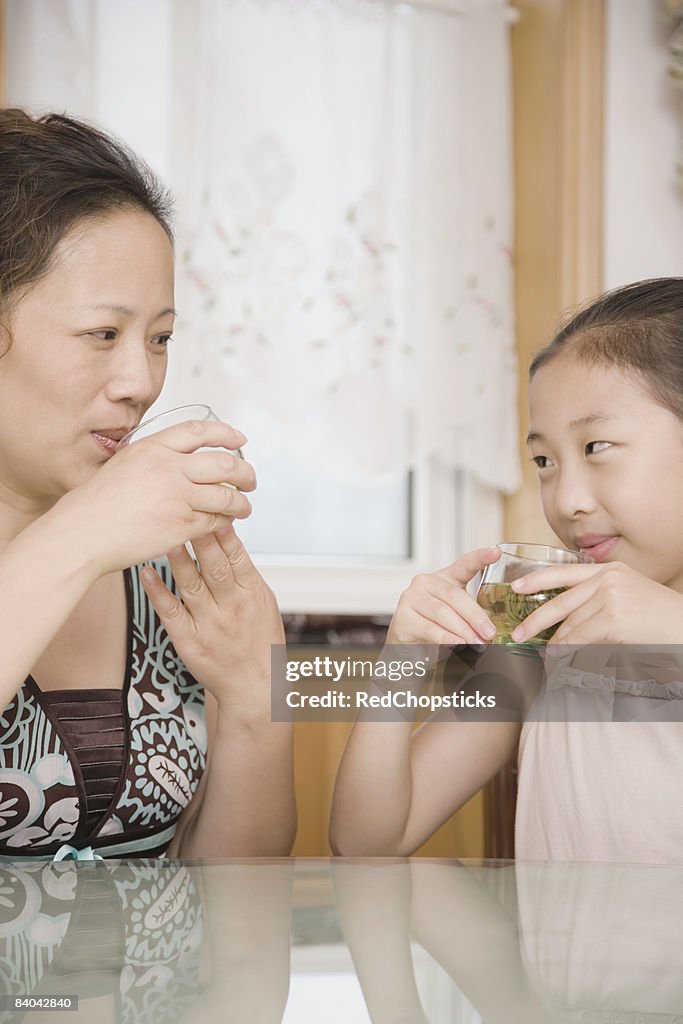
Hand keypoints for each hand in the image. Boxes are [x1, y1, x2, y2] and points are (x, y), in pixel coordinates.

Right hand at [53, 419, 254, 574]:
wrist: (82, 532)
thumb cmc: (94, 505)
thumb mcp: (122, 464)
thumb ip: (152, 458)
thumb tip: (176, 457)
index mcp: (153, 448)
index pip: (200, 431)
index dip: (226, 434)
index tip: (239, 440)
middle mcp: (169, 468)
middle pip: (224, 462)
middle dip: (244, 471)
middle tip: (250, 480)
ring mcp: (177, 496)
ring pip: (226, 494)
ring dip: (241, 501)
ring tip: (244, 505)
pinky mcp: (181, 525)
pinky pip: (216, 520)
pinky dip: (226, 521)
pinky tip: (226, 522)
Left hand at [140, 524, 284, 710]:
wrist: (255, 687)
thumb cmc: (260, 642)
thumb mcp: (265, 603)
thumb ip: (246, 574)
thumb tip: (229, 540)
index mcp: (253, 593)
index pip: (237, 556)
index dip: (224, 533)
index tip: (213, 509)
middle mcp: (232, 606)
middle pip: (214, 566)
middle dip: (201, 537)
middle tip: (186, 510)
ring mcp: (209, 623)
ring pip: (190, 584)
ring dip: (177, 558)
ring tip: (164, 534)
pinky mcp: (189, 640)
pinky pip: (170, 611)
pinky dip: (158, 591)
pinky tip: (147, 572)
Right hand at [387, 547, 501, 644]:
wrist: (407, 645)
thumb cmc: (436, 628)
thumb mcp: (457, 617)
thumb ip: (471, 618)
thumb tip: (489, 632)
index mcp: (445, 578)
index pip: (464, 564)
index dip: (480, 557)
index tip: (495, 552)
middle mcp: (426, 582)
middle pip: (455, 595)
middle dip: (475, 616)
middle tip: (489, 632)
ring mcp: (411, 598)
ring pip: (442, 612)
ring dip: (463, 630)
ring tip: (477, 643)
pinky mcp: (403, 616)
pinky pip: (429, 628)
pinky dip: (446, 638)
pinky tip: (457, 644)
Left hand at [508, 560, 682, 644]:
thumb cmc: (659, 617)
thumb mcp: (629, 594)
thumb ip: (599, 598)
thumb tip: (567, 620)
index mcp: (609, 569)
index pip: (564, 572)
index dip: (537, 579)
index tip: (516, 587)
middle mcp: (607, 578)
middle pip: (561, 601)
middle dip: (536, 619)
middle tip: (518, 633)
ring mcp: (610, 597)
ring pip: (571, 624)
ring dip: (556, 642)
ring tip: (546, 652)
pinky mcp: (613, 618)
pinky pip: (581, 637)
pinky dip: (568, 648)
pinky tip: (559, 655)